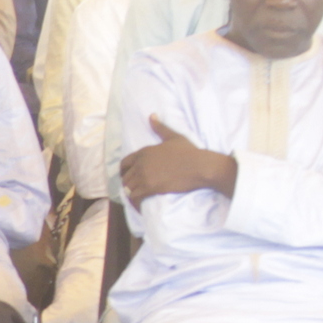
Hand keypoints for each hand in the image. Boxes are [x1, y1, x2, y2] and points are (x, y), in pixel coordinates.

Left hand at [120, 115, 234, 200]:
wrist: (199, 166)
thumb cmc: (188, 151)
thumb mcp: (173, 137)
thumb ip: (160, 128)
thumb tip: (151, 116)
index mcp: (144, 151)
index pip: (124, 163)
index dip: (124, 171)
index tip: (127, 176)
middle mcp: (141, 163)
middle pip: (125, 177)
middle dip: (127, 183)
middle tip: (133, 189)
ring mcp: (144, 176)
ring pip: (128, 188)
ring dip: (131, 193)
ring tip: (136, 198)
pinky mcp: (150, 188)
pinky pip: (135, 197)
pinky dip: (135, 203)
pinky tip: (139, 206)